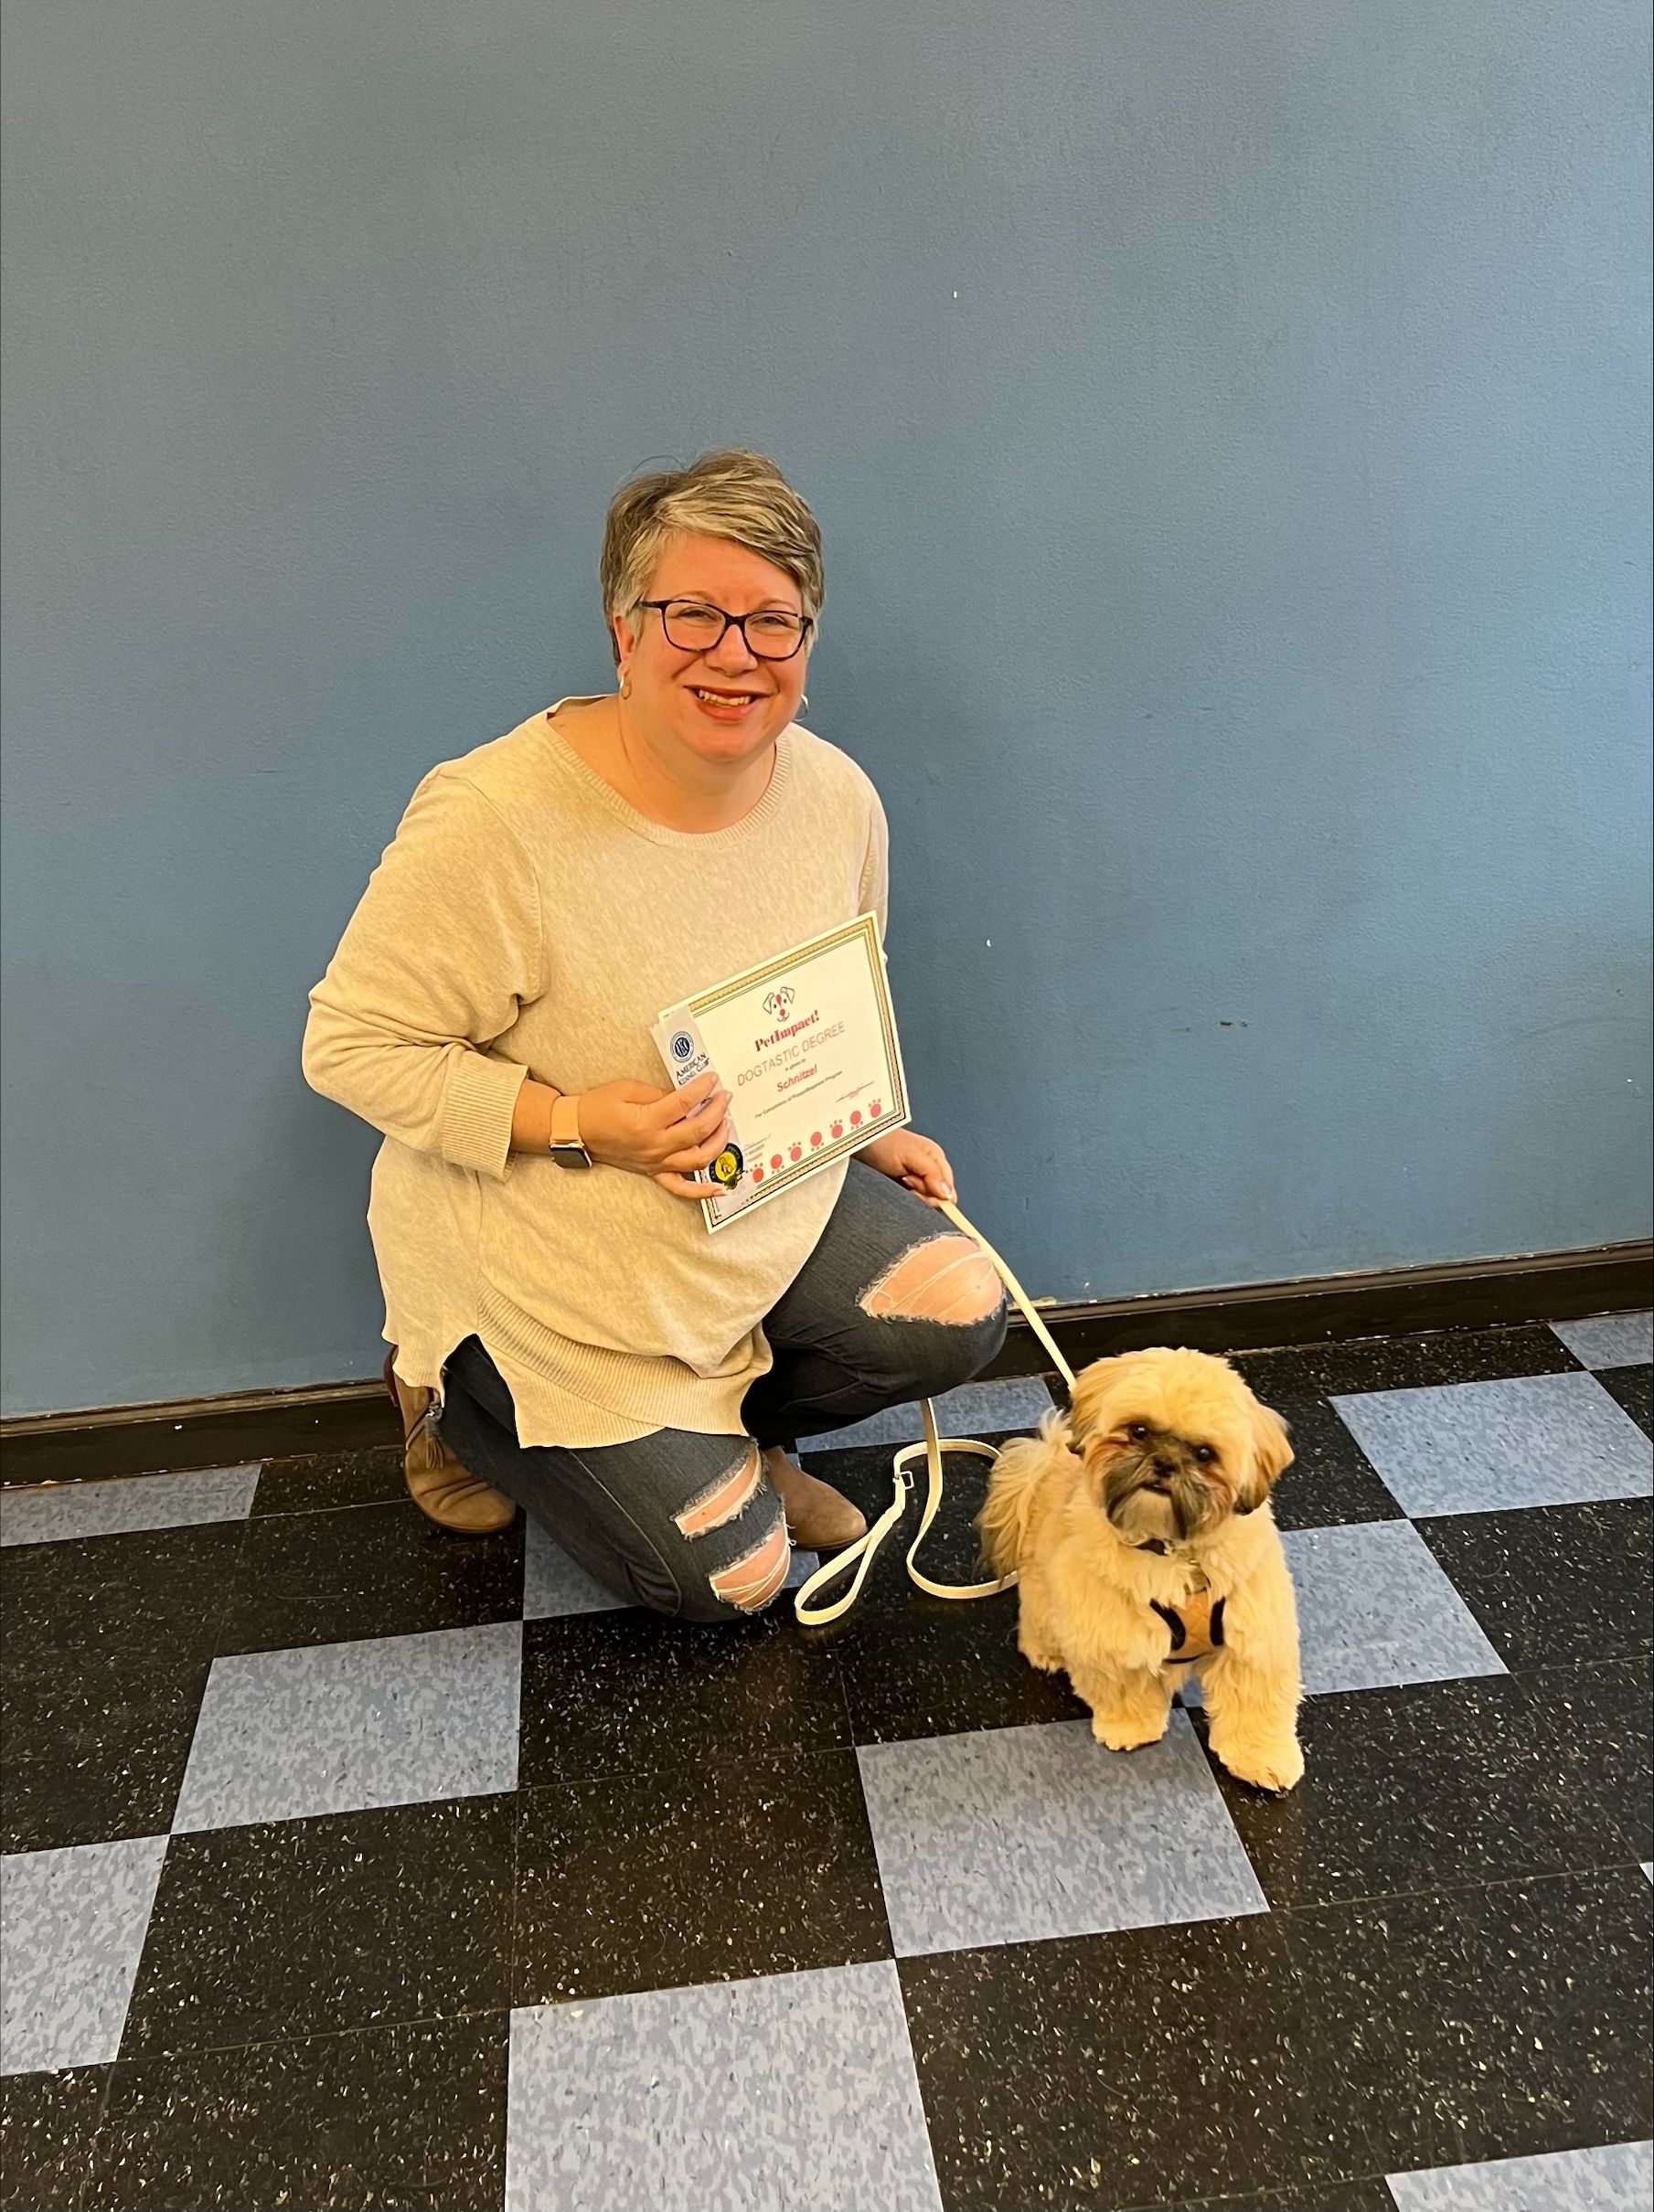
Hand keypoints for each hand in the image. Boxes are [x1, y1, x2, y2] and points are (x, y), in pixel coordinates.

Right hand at [574, 1071, 734, 1200]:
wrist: (577, 1130)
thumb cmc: (598, 1107)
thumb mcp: (628, 1089)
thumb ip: (660, 1093)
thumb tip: (687, 1097)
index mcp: (646, 1122)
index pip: (685, 1103)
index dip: (703, 1089)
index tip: (713, 1079)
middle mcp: (654, 1145)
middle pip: (698, 1130)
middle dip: (717, 1111)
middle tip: (724, 1097)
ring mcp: (656, 1163)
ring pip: (699, 1159)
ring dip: (719, 1142)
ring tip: (726, 1124)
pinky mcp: (654, 1172)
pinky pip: (682, 1188)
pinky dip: (703, 1191)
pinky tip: (720, 1187)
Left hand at [858, 1127, 956, 1208]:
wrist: (860, 1142)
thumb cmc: (884, 1143)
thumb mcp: (911, 1155)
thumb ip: (932, 1173)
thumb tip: (948, 1196)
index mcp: (937, 1159)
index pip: (949, 1191)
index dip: (936, 1195)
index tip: (917, 1188)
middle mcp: (931, 1171)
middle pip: (937, 1199)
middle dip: (921, 1194)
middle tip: (905, 1179)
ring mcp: (918, 1180)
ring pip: (924, 1201)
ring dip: (912, 1196)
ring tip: (899, 1179)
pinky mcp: (906, 1188)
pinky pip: (913, 1201)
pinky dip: (905, 1198)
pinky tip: (897, 1187)